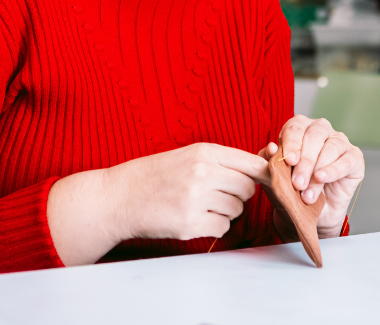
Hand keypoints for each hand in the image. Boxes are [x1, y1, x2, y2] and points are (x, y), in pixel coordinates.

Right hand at [111, 142, 267, 240]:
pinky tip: (194, 218)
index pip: (251, 163)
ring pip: (236, 210)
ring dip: (224, 211)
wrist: (119, 197)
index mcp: (203, 152)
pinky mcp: (190, 224)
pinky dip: (214, 226)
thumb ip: (219, 161)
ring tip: (200, 205)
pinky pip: (222, 227)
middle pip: (247, 188)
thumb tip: (257, 170)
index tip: (260, 180)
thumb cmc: (153, 176)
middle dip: (239, 195)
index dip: (260, 174)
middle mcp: (202, 173)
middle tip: (219, 195)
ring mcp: (196, 200)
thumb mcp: (186, 156)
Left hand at [257, 116, 363, 238]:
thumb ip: (267, 162)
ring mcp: (339, 142)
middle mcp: (321, 130)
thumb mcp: (274, 177)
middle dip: (305, 161)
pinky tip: (323, 179)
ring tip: (307, 194)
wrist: (310, 213)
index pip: (295, 127)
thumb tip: (271, 147)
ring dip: (317, 171)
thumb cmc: (291, 188)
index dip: (292, 143)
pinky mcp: (354, 158)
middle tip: (297, 184)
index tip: (289, 161)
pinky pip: (347, 160)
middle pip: (314, 136)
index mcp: (299, 128)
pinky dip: (334, 170)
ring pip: (330, 148)